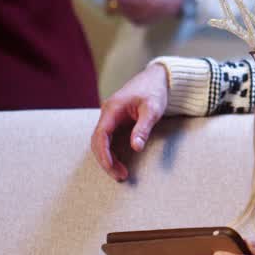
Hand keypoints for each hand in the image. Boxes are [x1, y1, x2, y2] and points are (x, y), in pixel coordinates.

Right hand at [90, 62, 168, 180]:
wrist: (157, 78)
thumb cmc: (155, 92)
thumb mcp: (153, 109)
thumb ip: (143, 128)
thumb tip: (135, 148)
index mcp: (112, 108)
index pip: (101, 134)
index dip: (104, 153)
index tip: (111, 167)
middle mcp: (107, 113)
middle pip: (98, 141)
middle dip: (106, 160)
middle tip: (120, 176)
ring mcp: (110, 117)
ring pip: (101, 142)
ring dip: (108, 158)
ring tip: (121, 173)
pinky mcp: (115, 121)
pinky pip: (108, 139)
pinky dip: (111, 152)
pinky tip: (119, 163)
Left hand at [106, 0, 183, 25]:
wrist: (166, 0)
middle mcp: (123, 10)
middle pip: (114, 6)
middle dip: (119, 2)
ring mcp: (130, 18)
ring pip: (124, 12)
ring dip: (128, 7)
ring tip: (141, 1)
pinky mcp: (137, 23)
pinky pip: (132, 18)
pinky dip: (135, 14)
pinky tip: (144, 8)